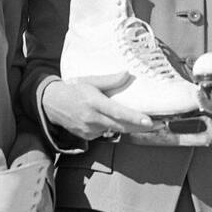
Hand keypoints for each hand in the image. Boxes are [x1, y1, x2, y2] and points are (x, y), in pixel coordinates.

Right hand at [40, 75, 158, 140]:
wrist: (51, 104)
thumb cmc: (73, 89)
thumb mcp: (90, 80)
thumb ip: (110, 80)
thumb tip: (127, 74)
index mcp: (93, 102)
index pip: (117, 112)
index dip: (134, 118)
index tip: (149, 121)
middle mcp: (91, 118)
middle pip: (121, 126)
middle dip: (140, 127)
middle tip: (160, 125)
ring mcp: (89, 130)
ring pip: (115, 130)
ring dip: (127, 127)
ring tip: (141, 121)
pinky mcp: (87, 137)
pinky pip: (106, 133)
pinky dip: (112, 127)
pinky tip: (112, 120)